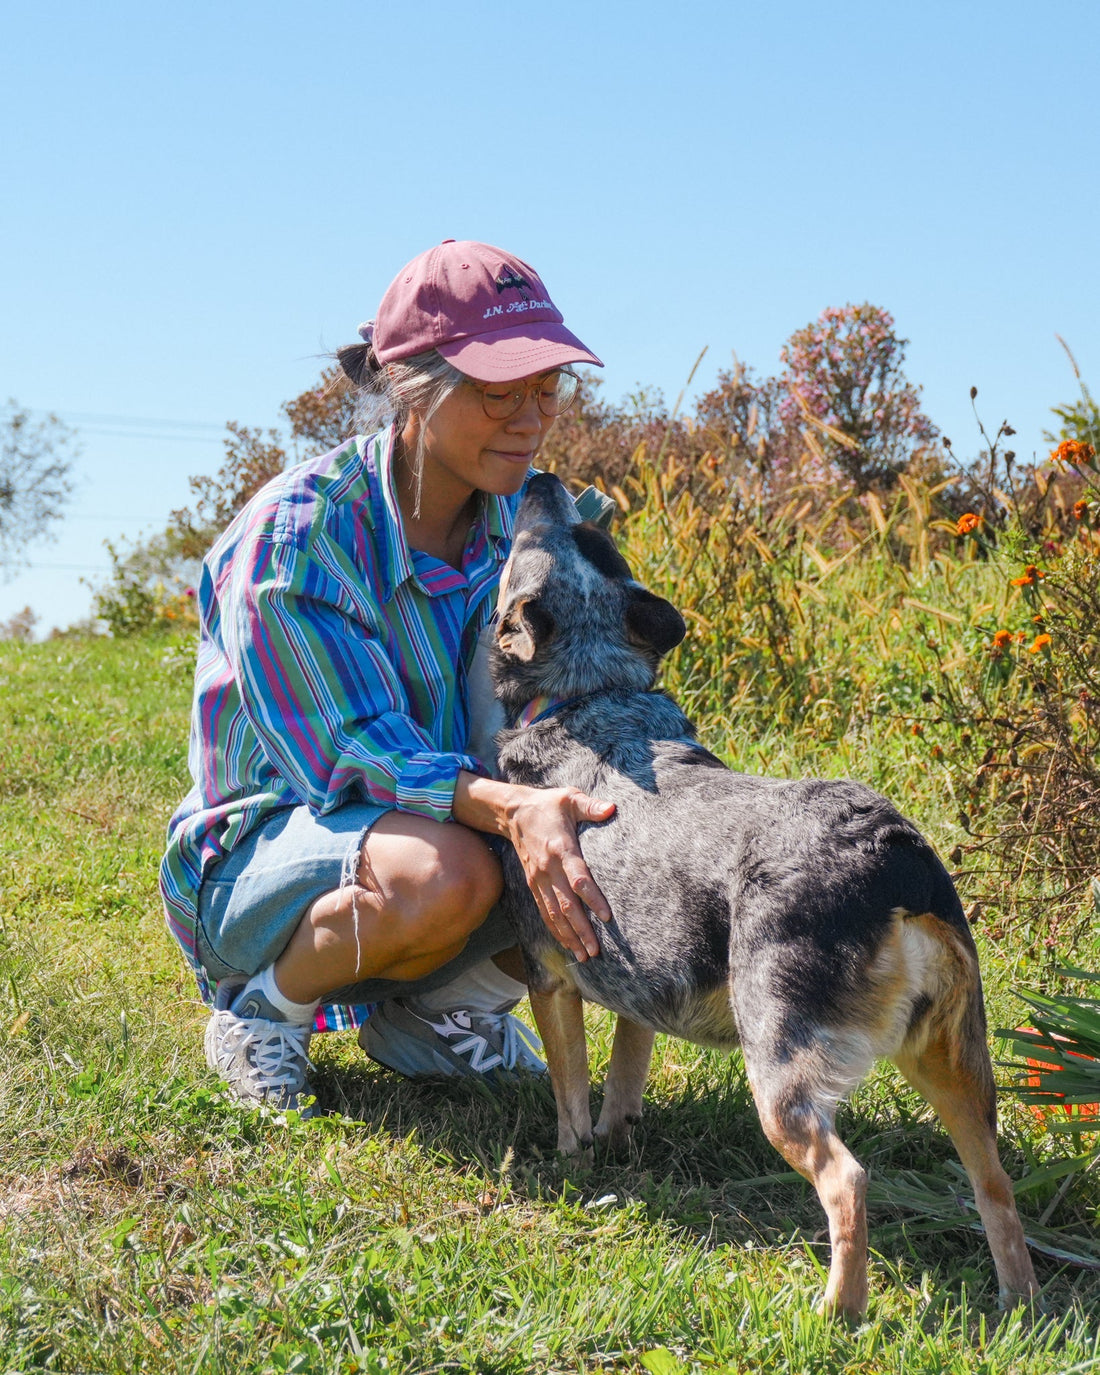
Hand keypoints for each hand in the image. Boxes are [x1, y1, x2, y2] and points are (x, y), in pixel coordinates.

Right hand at [504, 785, 614, 960]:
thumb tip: (612, 808)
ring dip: (569, 936)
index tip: (606, 917)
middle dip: (581, 930)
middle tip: (596, 951)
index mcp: (561, 848)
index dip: (592, 899)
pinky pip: (544, 911)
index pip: (579, 878)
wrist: (512, 812)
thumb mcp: (569, 797)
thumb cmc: (547, 805)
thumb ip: (590, 805)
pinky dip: (555, 930)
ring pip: (554, 914)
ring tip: (584, 956)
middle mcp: (548, 869)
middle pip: (566, 905)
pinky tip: (567, 944)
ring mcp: (538, 879)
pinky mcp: (533, 885)